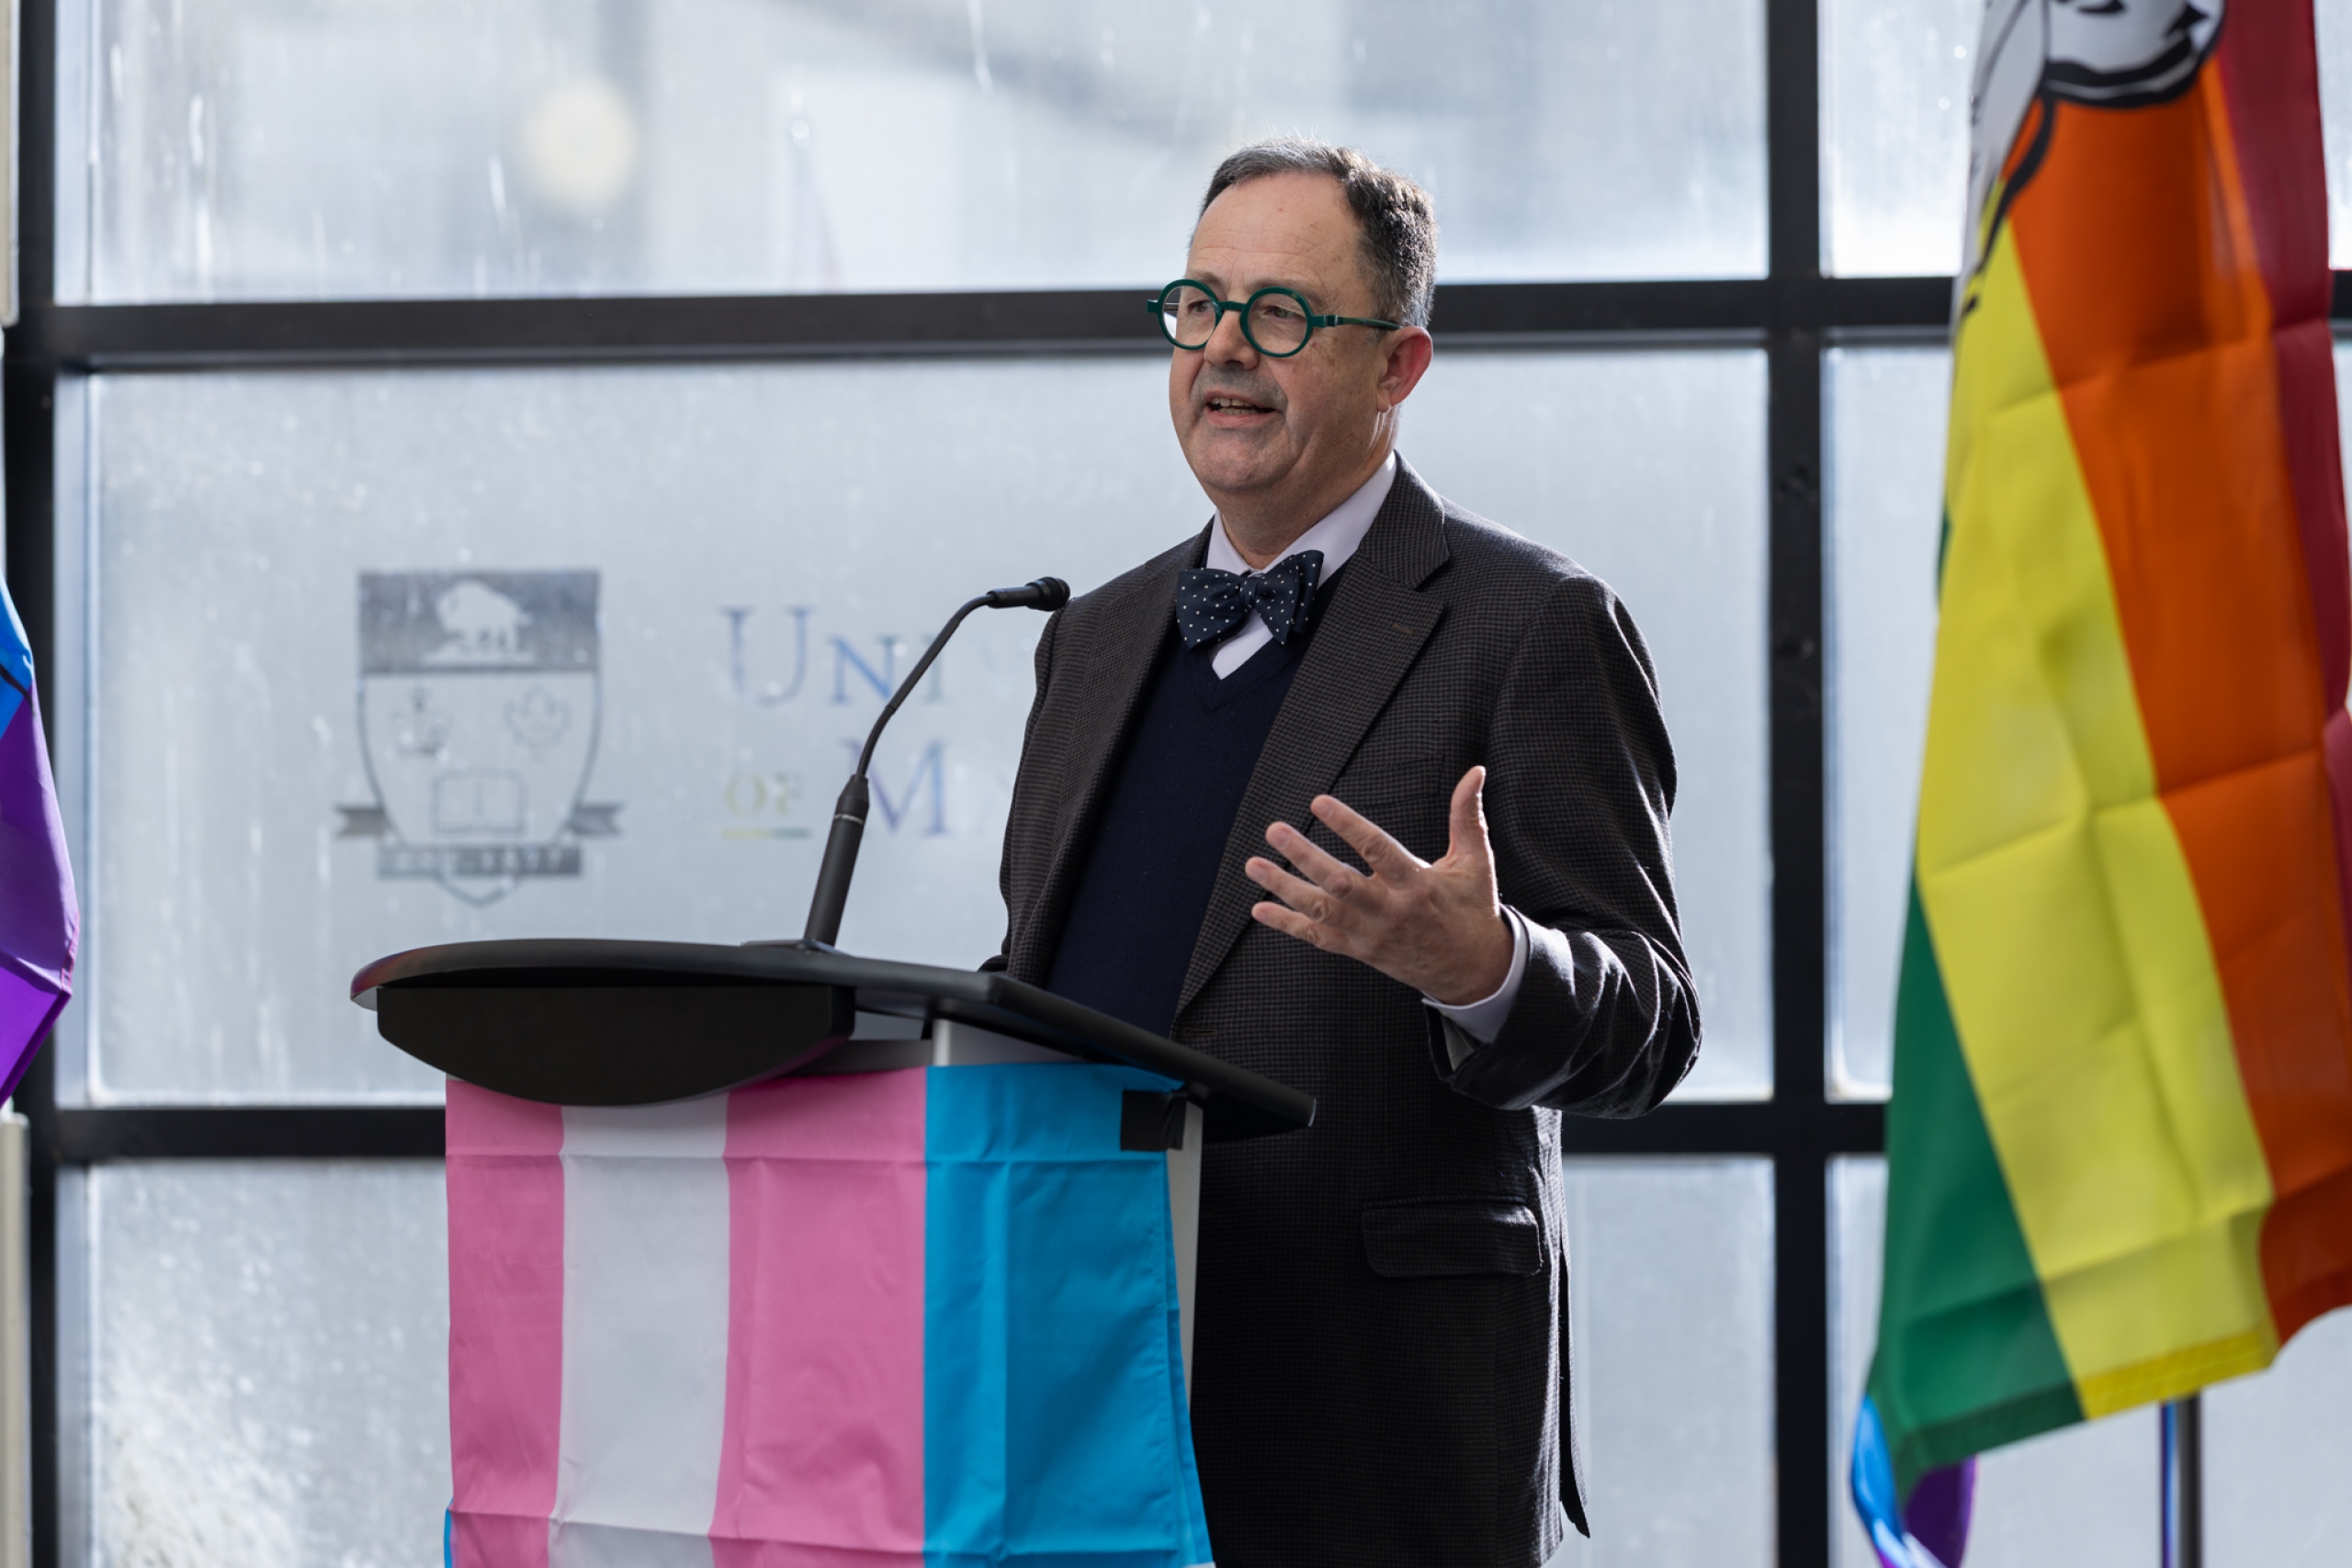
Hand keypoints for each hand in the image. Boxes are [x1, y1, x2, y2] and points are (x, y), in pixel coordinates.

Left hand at [1245, 766, 1514, 1005]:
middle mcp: (1389, 911)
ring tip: (1254, 865)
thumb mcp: (1476, 862)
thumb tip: (1475, 773)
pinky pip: (1317, 938)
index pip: (1377, 850)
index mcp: (1417, 885)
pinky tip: (1260, 910)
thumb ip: (1467, 816)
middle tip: (1276, 830)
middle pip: (1339, 883)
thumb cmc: (1471, 910)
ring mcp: (1370, 934)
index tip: (1320, 802)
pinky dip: (1287, 925)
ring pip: (1320, 911)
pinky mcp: (1359, 950)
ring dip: (1283, 887)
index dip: (1348, 826)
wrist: (1472, 970)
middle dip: (1304, 856)